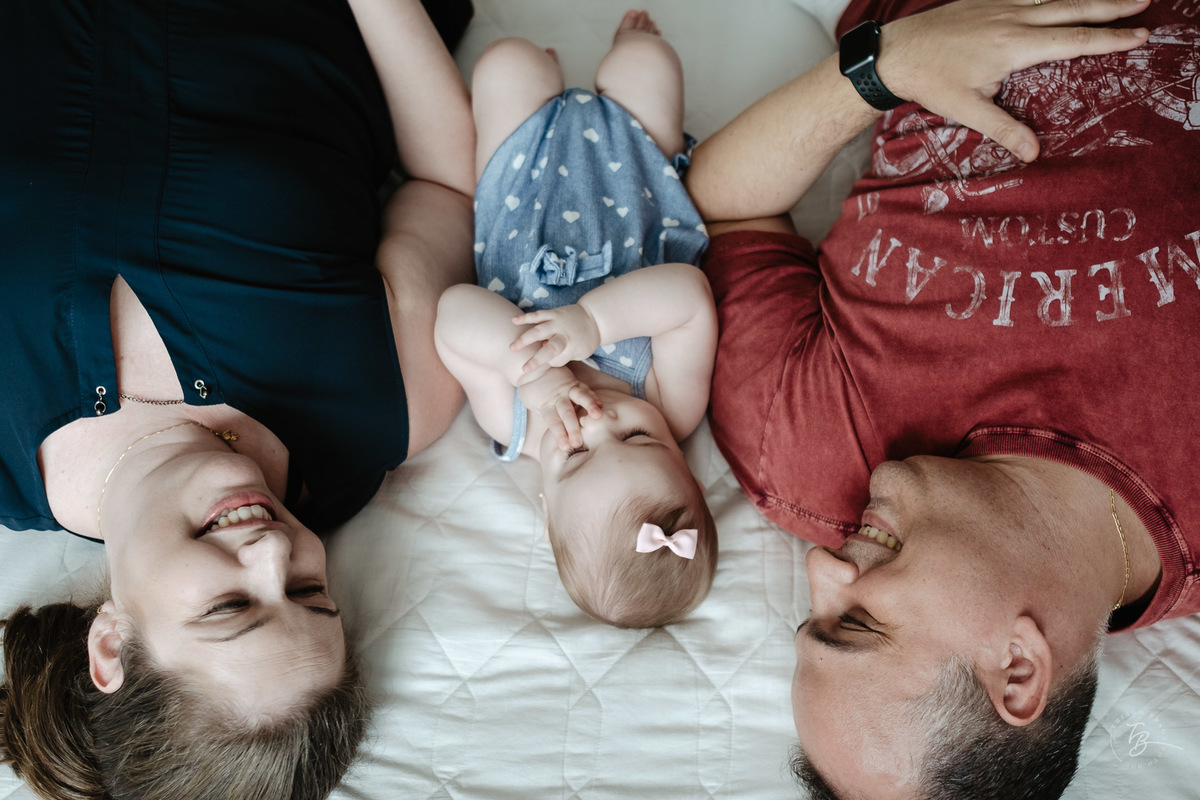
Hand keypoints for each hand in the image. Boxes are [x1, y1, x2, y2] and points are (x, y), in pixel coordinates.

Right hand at [510, 304, 602, 374]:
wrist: (594, 317)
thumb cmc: (586, 340)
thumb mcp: (581, 353)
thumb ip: (564, 355)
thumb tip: (543, 352)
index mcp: (573, 347)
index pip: (558, 360)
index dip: (552, 362)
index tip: (551, 361)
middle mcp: (564, 335)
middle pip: (550, 348)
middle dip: (537, 359)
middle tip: (524, 370)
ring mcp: (558, 322)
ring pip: (539, 331)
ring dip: (524, 339)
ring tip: (512, 348)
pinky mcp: (554, 313)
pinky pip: (537, 315)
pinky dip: (525, 317)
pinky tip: (513, 320)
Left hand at [517, 366, 602, 449]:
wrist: (535, 368)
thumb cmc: (532, 391)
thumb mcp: (532, 404)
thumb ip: (545, 415)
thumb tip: (557, 432)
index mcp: (545, 405)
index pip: (553, 422)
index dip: (559, 434)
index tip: (564, 447)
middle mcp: (557, 397)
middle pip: (566, 414)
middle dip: (573, 429)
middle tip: (578, 443)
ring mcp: (567, 389)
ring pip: (579, 397)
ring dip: (589, 407)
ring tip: (598, 416)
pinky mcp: (575, 383)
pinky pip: (586, 390)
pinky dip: (593, 397)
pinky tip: (600, 405)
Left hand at [878, 0, 1150, 160]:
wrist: (895, 52)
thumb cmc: (929, 81)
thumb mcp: (967, 110)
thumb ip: (1004, 129)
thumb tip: (1033, 154)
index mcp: (1014, 45)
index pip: (1073, 40)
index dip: (1109, 39)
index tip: (1139, 35)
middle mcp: (1012, 17)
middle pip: (1073, 8)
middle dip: (1112, 6)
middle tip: (1144, 4)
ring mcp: (999, 4)